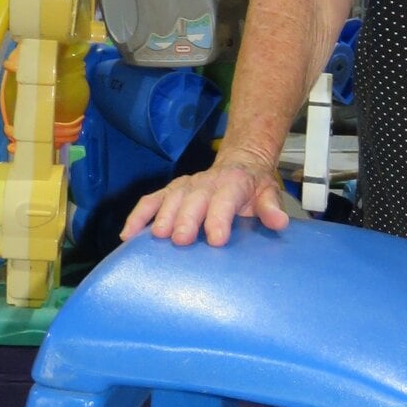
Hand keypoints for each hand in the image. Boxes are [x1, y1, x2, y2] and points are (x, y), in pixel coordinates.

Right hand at [120, 156, 289, 247]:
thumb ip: (271, 208)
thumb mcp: (269, 193)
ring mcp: (184, 187)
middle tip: (180, 240)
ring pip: (169, 199)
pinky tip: (127, 237)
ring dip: (161, 218)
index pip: (224, 200)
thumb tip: (279, 222)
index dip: (219, 218)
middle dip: (185, 219)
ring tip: (156, 238)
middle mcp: (204, 183)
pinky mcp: (169, 193)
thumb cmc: (253, 188)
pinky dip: (137, 217)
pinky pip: (149, 202)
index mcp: (232, 184)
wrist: (239, 165)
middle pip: (192, 200)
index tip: (215, 239)